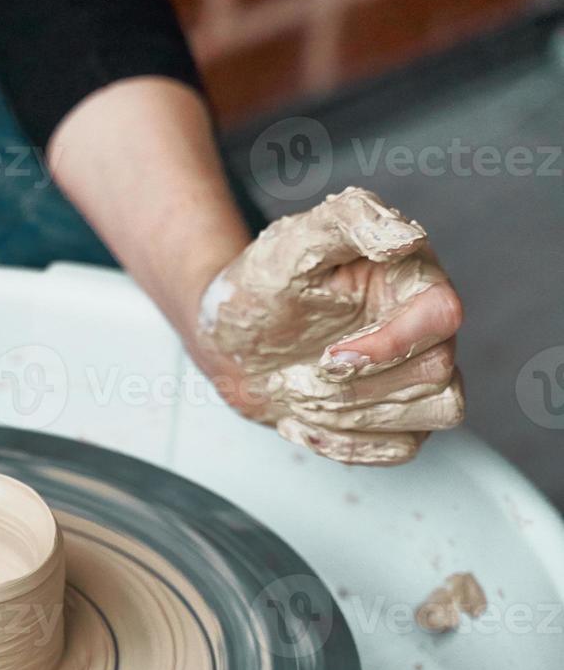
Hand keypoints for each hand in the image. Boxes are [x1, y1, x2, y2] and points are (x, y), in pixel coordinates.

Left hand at [191, 187, 464, 465]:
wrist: (226, 339)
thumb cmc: (259, 285)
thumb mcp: (289, 244)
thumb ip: (347, 222)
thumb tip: (407, 236)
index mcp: (410, 277)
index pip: (443, 315)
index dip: (391, 344)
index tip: (330, 355)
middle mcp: (423, 326)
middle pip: (438, 373)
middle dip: (356, 386)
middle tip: (300, 374)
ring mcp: (414, 373)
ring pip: (432, 414)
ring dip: (351, 414)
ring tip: (297, 390)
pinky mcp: (395, 415)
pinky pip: (402, 447)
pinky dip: (346, 443)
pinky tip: (300, 419)